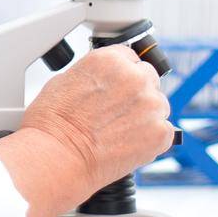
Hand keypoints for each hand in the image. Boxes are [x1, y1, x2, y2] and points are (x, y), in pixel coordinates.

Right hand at [22, 45, 173, 193]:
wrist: (57, 158)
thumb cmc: (52, 125)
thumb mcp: (65, 81)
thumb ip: (94, 75)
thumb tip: (103, 81)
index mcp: (111, 60)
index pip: (131, 58)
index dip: (122, 76)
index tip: (117, 90)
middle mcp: (135, 77)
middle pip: (148, 78)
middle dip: (136, 94)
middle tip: (117, 114)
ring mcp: (150, 104)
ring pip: (159, 105)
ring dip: (145, 116)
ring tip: (119, 132)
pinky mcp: (160, 132)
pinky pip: (165, 131)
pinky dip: (151, 139)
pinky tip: (128, 145)